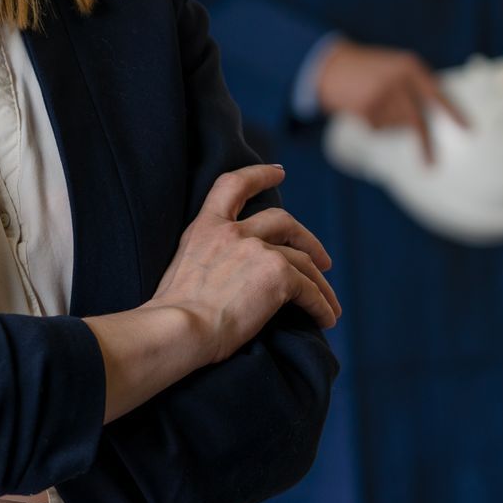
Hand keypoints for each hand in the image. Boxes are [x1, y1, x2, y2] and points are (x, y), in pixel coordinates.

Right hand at [146, 163, 339, 364]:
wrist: (179, 330)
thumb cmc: (172, 315)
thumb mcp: (181, 268)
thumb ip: (207, 259)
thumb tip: (225, 277)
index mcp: (205, 227)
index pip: (233, 185)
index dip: (258, 175)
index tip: (279, 172)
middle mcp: (233, 232)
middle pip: (283, 221)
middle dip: (307, 239)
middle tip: (322, 260)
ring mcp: (257, 250)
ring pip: (303, 261)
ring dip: (320, 284)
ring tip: (330, 305)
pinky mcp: (278, 275)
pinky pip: (310, 290)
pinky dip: (321, 305)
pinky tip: (325, 319)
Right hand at [316, 41, 466, 162]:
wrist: (331, 65)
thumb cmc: (369, 69)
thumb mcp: (395, 69)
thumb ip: (414, 87)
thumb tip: (425, 122)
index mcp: (409, 67)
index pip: (437, 94)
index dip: (454, 112)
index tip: (470, 130)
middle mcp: (398, 80)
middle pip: (417, 120)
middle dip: (425, 145)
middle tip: (432, 165)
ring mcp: (380, 93)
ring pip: (396, 126)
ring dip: (389, 122)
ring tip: (375, 103)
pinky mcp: (364, 107)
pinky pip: (378, 128)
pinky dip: (373, 123)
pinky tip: (363, 107)